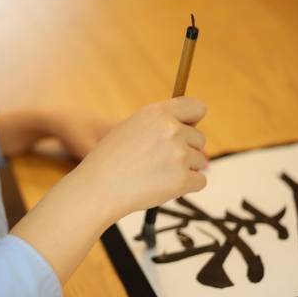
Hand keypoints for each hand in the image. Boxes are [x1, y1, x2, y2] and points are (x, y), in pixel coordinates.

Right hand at [9, 96, 206, 284]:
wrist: (97, 189)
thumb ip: (160, 123)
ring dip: (184, 170)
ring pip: (199, 161)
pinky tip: (163, 186)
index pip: (197, 107)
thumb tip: (190, 127)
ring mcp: (178, 155)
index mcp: (157, 113)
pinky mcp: (182, 179)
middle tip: (159, 162)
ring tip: (155, 175)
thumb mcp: (131, 127)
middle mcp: (171, 130)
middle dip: (186, 150)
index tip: (188, 129)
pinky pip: (200, 181)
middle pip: (200, 139)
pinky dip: (186, 187)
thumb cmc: (109, 161)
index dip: (194, 120)